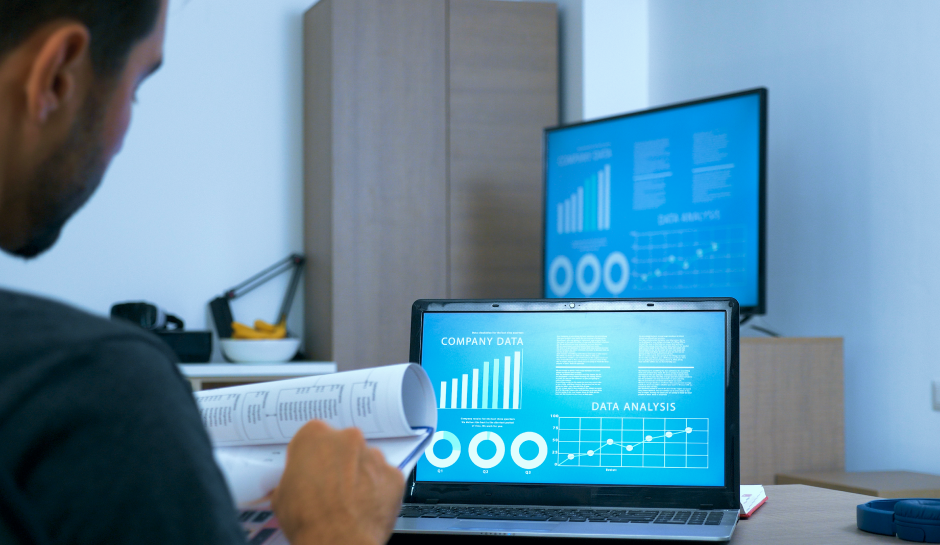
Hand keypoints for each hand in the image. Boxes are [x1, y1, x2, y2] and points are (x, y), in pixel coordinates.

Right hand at [271, 420, 404, 544]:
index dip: (313, 456)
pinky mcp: (394, 474)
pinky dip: (379, 489)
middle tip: (331, 487)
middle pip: (343, 445)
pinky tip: (367, 505)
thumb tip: (296, 485)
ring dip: (360, 475)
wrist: (338, 542)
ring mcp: (373, 455)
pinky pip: (385, 478)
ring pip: (366, 460)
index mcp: (314, 436)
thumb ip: (293, 478)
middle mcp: (347, 438)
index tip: (312, 468)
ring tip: (350, 500)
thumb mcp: (281, 496)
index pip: (314, 437)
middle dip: (339, 463)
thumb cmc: (308, 520)